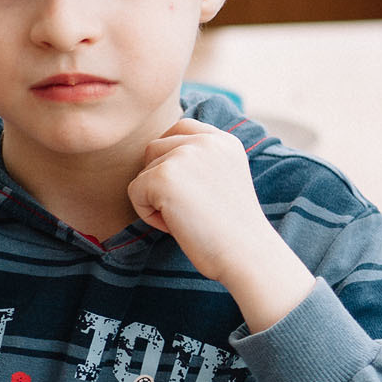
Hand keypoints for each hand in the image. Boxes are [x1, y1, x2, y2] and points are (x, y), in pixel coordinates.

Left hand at [128, 118, 313, 330]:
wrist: (246, 253)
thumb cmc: (233, 229)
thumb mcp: (225, 179)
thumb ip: (201, 160)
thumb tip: (159, 157)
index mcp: (225, 141)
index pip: (181, 127)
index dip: (172, 155)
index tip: (187, 186)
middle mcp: (206, 141)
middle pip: (155, 149)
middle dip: (161, 179)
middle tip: (190, 208)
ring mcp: (185, 155)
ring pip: (144, 171)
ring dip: (155, 199)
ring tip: (188, 217)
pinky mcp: (164, 176)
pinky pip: (135, 193)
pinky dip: (149, 215)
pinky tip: (178, 224)